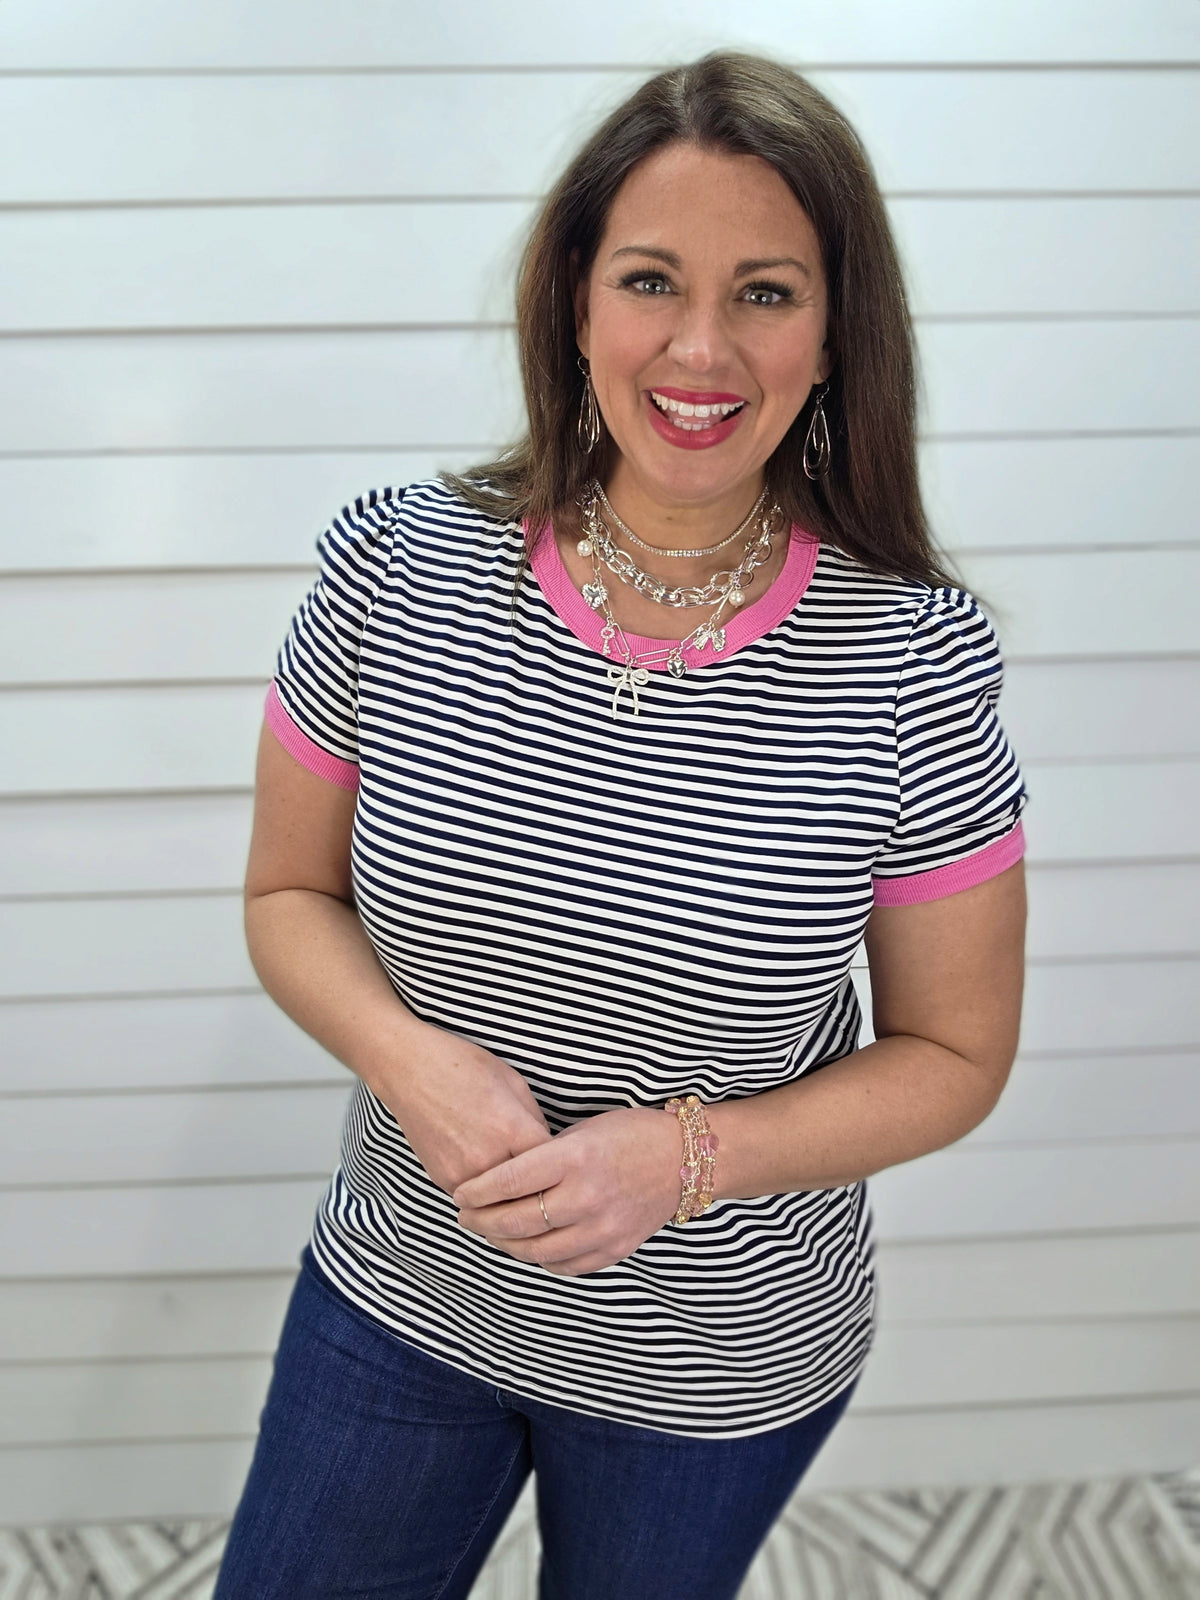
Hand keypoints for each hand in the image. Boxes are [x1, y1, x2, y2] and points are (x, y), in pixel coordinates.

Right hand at [369, 1023, 552, 1196]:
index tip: (565, 1165)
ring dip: (514, 1199)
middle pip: (530, 1192)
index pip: (553, 1167)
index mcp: (511, 1129)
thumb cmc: (462, 1066)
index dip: (562, 1166)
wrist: (408, 1070)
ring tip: (523, 1188)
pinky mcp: (443, 1180)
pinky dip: (488, 1195)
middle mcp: (487, 1158)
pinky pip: (476, 1199)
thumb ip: (534, 1120)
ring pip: (502, 1203)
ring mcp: (462, 1174)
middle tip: (550, 1183)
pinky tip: (493, 1180)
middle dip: (542, 1188)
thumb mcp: (513, 1082)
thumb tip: (547, 1148)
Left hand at [451, 1106, 682, 1275]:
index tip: (459, 1193)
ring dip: (505, 1244)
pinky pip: (564, 1266)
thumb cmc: (629, 1134)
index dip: (476, 1190)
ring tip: (491, 1233)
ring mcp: (601, 1228)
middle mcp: (586, 1196)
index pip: (508, 1180)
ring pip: (536, 1250)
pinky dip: (540, 1259)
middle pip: (516, 1221)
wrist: (684, 1159)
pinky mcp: (614, 1249)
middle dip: (481, 1221)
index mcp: (574, 1158)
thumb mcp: (583, 1130)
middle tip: (465, 1217)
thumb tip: (502, 1178)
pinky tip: (528, 1246)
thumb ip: (544, 1156)